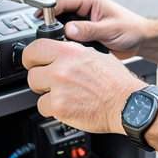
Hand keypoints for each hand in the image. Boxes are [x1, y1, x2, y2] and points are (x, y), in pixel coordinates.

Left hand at [22, 38, 145, 132]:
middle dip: (39, 78)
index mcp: (70, 52)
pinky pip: (43, 107)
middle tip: (50, 82)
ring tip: (63, 95)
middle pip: (31, 72)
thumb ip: (74, 53)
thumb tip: (61, 51)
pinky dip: (53, 109)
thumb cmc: (116, 82)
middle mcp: (62, 68)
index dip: (31, 57)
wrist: (126, 104)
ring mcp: (59, 88)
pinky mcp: (59, 107)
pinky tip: (68, 106)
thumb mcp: (95, 55)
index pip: (35, 48)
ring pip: (35, 91)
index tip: (32, 61)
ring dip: (46, 94)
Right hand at [53, 0, 150, 58]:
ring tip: (56, 45)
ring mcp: (84, 21)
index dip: (49, 9)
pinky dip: (66, 43)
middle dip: (52, 25)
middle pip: (59, 14)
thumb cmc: (131, 29)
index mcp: (90, 1)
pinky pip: (70, 37)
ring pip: (63, 26)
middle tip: (46, 37)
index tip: (39, 17)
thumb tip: (69, 30)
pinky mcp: (85, 33)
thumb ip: (89, 29)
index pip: (63, 2)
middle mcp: (85, 9)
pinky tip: (66, 50)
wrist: (141, 40)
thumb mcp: (110, 29)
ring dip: (60, 35)